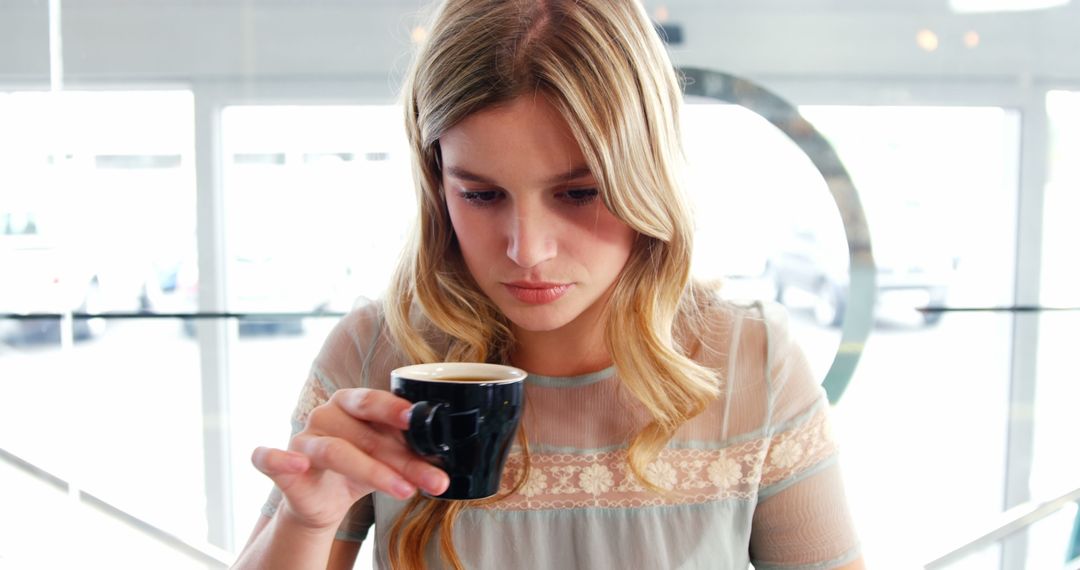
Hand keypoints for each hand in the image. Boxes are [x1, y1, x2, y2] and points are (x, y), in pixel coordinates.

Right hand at [251, 388, 449, 531]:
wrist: (326, 502)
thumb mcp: (390, 459)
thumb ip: (411, 454)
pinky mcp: (282, 464)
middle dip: (404, 459)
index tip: (417, 418)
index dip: (395, 410)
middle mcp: (326, 414)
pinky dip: (280, 460)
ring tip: (405, 490)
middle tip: (434, 478)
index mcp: (352, 402)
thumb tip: (446, 463)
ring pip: (337, 452)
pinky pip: (271, 458)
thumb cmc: (360, 468)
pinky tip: (297, 466)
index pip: (375, 402)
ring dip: (374, 471)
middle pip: (366, 433)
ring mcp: (303, 437)